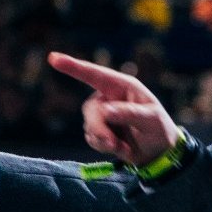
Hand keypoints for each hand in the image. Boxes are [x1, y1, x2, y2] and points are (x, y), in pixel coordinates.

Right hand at [47, 51, 177, 167]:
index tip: (52, 58)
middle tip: (113, 143)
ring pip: (89, 127)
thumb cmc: (158, 129)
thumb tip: (106, 111)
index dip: (73, 66)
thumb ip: (130, 113)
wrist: (158, 153)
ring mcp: (102, 114)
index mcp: (122, 86)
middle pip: (90, 110)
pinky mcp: (99, 130)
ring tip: (124, 146)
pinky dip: (105, 147)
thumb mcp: (151, 120)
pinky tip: (121, 148)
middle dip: (99, 128)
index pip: (94, 74)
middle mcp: (108, 97)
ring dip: (105, 140)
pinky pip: (91, 139)